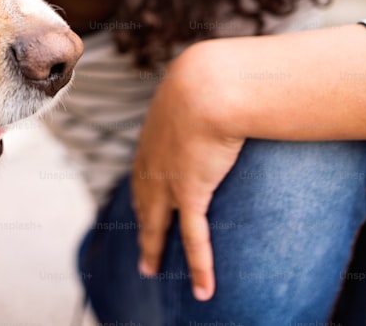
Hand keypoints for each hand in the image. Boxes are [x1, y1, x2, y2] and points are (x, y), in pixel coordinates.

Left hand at [131, 44, 244, 301]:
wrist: (209, 84)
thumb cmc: (212, 75)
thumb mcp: (202, 80)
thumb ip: (208, 87)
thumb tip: (225, 77)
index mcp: (154, 133)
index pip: (143, 168)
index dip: (142, 188)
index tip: (142, 200)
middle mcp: (152, 160)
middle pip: (142, 199)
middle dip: (141, 223)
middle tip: (141, 244)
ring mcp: (168, 179)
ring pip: (157, 223)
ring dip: (153, 248)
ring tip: (150, 268)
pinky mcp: (190, 193)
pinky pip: (194, 239)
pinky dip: (199, 266)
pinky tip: (202, 289)